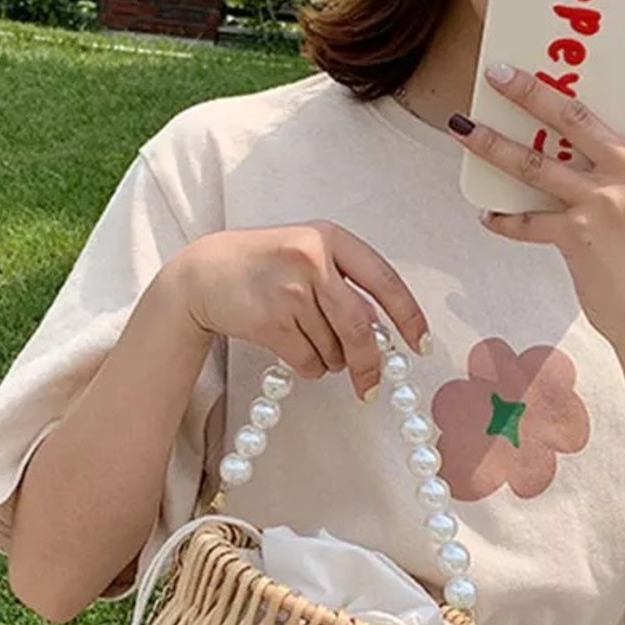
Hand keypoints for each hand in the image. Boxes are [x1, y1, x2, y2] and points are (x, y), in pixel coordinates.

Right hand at [173, 220, 430, 401]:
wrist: (203, 273)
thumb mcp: (307, 253)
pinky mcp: (270, 321)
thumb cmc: (264, 266)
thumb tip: (386, 335)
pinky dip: (310, 368)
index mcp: (330, 237)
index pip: (385, 281)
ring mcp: (289, 290)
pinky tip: (293, 350)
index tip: (421, 345)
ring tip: (310, 342)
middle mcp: (312, 259)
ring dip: (331, 361)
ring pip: (334, 348)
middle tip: (370, 387)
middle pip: (362, 327)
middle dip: (371, 364)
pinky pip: (309, 362)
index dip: (409, 317)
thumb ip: (345, 284)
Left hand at [447, 0, 624, 356]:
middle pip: (574, 114)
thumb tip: (578, 129)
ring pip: (536, 163)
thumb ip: (623, 155)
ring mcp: (604, 203)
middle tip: (495, 69)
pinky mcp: (577, 238)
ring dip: (492, 144)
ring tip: (460, 125)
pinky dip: (504, 219)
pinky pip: (528, 222)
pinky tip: (485, 213)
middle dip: (530, 89)